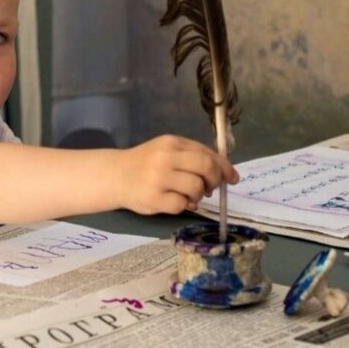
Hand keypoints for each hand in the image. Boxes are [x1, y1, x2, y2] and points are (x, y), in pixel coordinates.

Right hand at [118, 135, 238, 214]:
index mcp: (171, 143)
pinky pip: (182, 204)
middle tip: (210, 188)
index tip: (232, 178)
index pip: (206, 153)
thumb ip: (192, 156)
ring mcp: (158, 178)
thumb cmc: (146, 163)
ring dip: (198, 194)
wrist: (116, 176)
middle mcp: (165, 158)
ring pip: (196, 187)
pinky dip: (184, 205)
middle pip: (206, 168)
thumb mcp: (167, 150)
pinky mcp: (153, 198)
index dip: (224, 167)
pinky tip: (175, 201)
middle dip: (214, 180)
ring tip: (188, 195)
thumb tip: (225, 174)